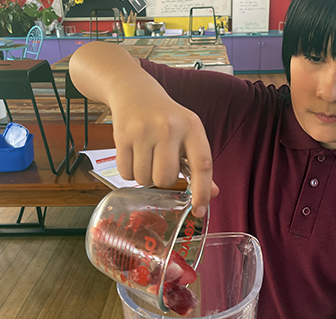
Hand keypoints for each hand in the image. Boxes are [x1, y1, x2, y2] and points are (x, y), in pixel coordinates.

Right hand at [112, 93, 218, 217]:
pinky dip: (129, 172)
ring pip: (144, 179)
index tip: (198, 210)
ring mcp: (144, 131)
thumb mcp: (188, 132)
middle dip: (162, 180)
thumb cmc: (166, 117)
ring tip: (146, 157)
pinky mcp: (123, 136)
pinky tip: (134, 155)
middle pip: (165, 178)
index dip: (202, 191)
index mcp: (192, 127)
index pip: (202, 165)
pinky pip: (126, 174)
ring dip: (144, 177)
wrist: (134, 92)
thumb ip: (199, 163)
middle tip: (160, 164)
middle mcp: (169, 128)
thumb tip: (212, 193)